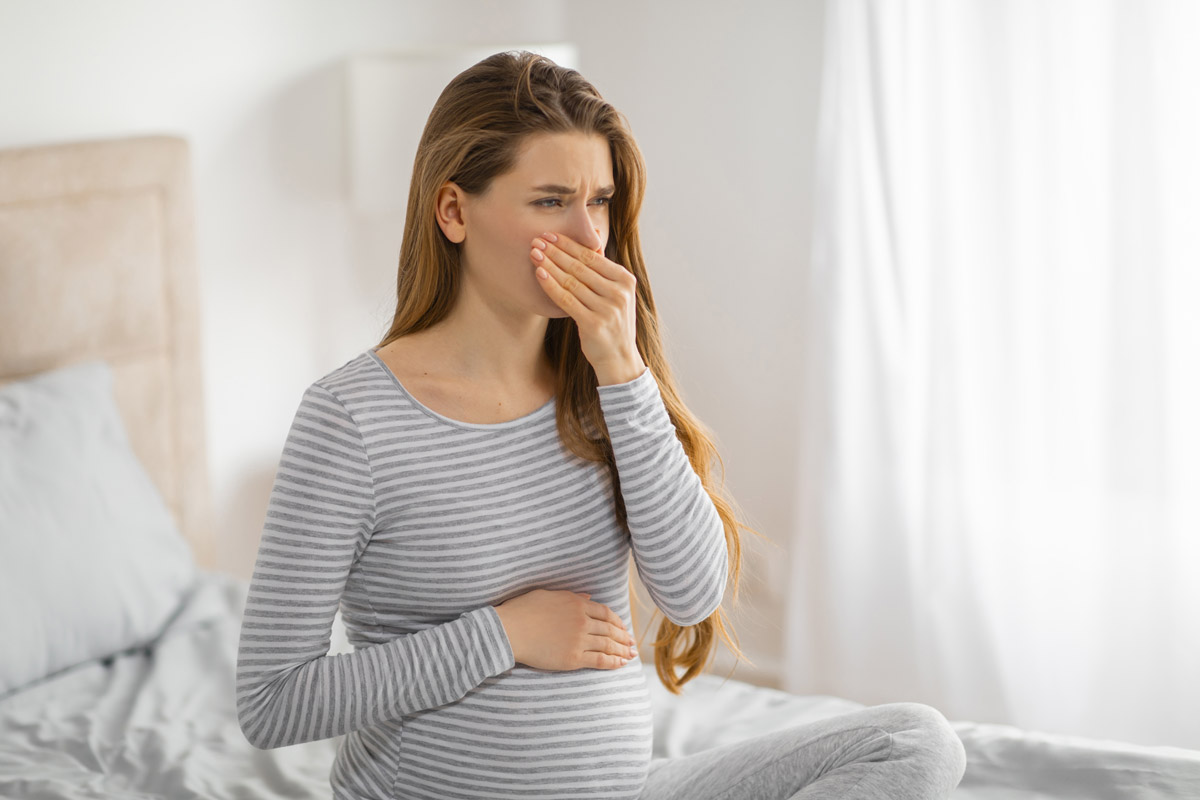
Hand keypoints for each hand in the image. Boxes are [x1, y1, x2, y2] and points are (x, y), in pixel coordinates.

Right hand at [493, 589, 637, 670]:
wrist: (509, 630)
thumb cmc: (523, 610)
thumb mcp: (548, 595)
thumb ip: (571, 596)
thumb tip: (588, 597)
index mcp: (577, 603)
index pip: (606, 613)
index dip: (617, 621)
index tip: (623, 627)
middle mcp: (582, 621)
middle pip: (610, 629)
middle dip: (624, 637)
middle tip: (631, 643)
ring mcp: (579, 640)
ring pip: (608, 645)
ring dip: (622, 650)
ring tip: (630, 655)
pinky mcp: (573, 658)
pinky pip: (599, 660)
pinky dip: (613, 662)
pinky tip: (621, 664)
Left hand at [531, 232, 645, 383]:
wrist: (619, 358)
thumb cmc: (612, 322)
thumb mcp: (615, 293)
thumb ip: (603, 268)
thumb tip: (593, 236)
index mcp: (625, 280)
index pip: (592, 257)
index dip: (569, 244)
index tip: (550, 235)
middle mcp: (618, 293)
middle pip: (580, 267)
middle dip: (555, 252)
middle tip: (536, 240)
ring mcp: (608, 309)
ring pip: (571, 282)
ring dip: (550, 265)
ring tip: (534, 254)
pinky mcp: (594, 324)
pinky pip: (567, 300)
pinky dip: (551, 286)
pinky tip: (539, 274)